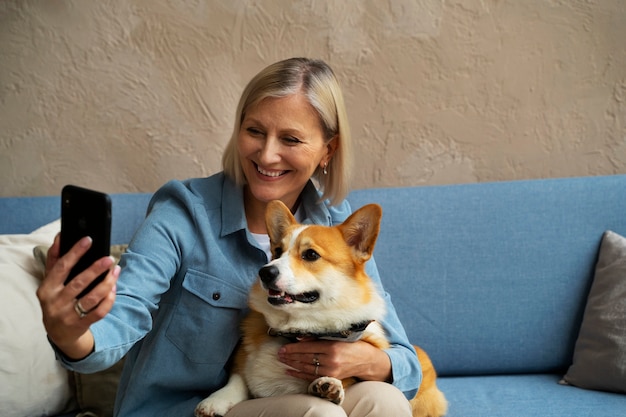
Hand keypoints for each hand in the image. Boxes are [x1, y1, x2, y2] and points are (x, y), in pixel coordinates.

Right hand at [36, 233, 118, 359]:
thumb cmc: (56, 300)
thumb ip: (54, 260)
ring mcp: (68, 315)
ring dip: (107, 283)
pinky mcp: (81, 324)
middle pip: (79, 282)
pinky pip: (99, 312)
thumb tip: (60, 236)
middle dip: (96, 269)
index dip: (75, 252)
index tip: (88, 240)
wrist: (58, 332)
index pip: (61, 267)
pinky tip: (113, 288)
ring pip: (92, 298)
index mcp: (46, 288)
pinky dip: (109, 299)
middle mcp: (55, 302)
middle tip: (109, 258)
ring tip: (116, 271)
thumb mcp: (50, 282)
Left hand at [277, 339, 391, 381]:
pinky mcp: (331, 378)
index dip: (294, 348)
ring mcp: (331, 371)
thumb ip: (319, 338)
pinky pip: (311, 377)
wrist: (368, 361)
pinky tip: (290, 371)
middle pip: (305, 358)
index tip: (283, 347)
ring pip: (306, 368)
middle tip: (279, 354)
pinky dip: (299, 374)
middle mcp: (331, 360)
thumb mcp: (338, 337)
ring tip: (282, 361)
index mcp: (332, 347)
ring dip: (292, 365)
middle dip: (290, 356)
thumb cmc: (354, 345)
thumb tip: (300, 338)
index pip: (308, 348)